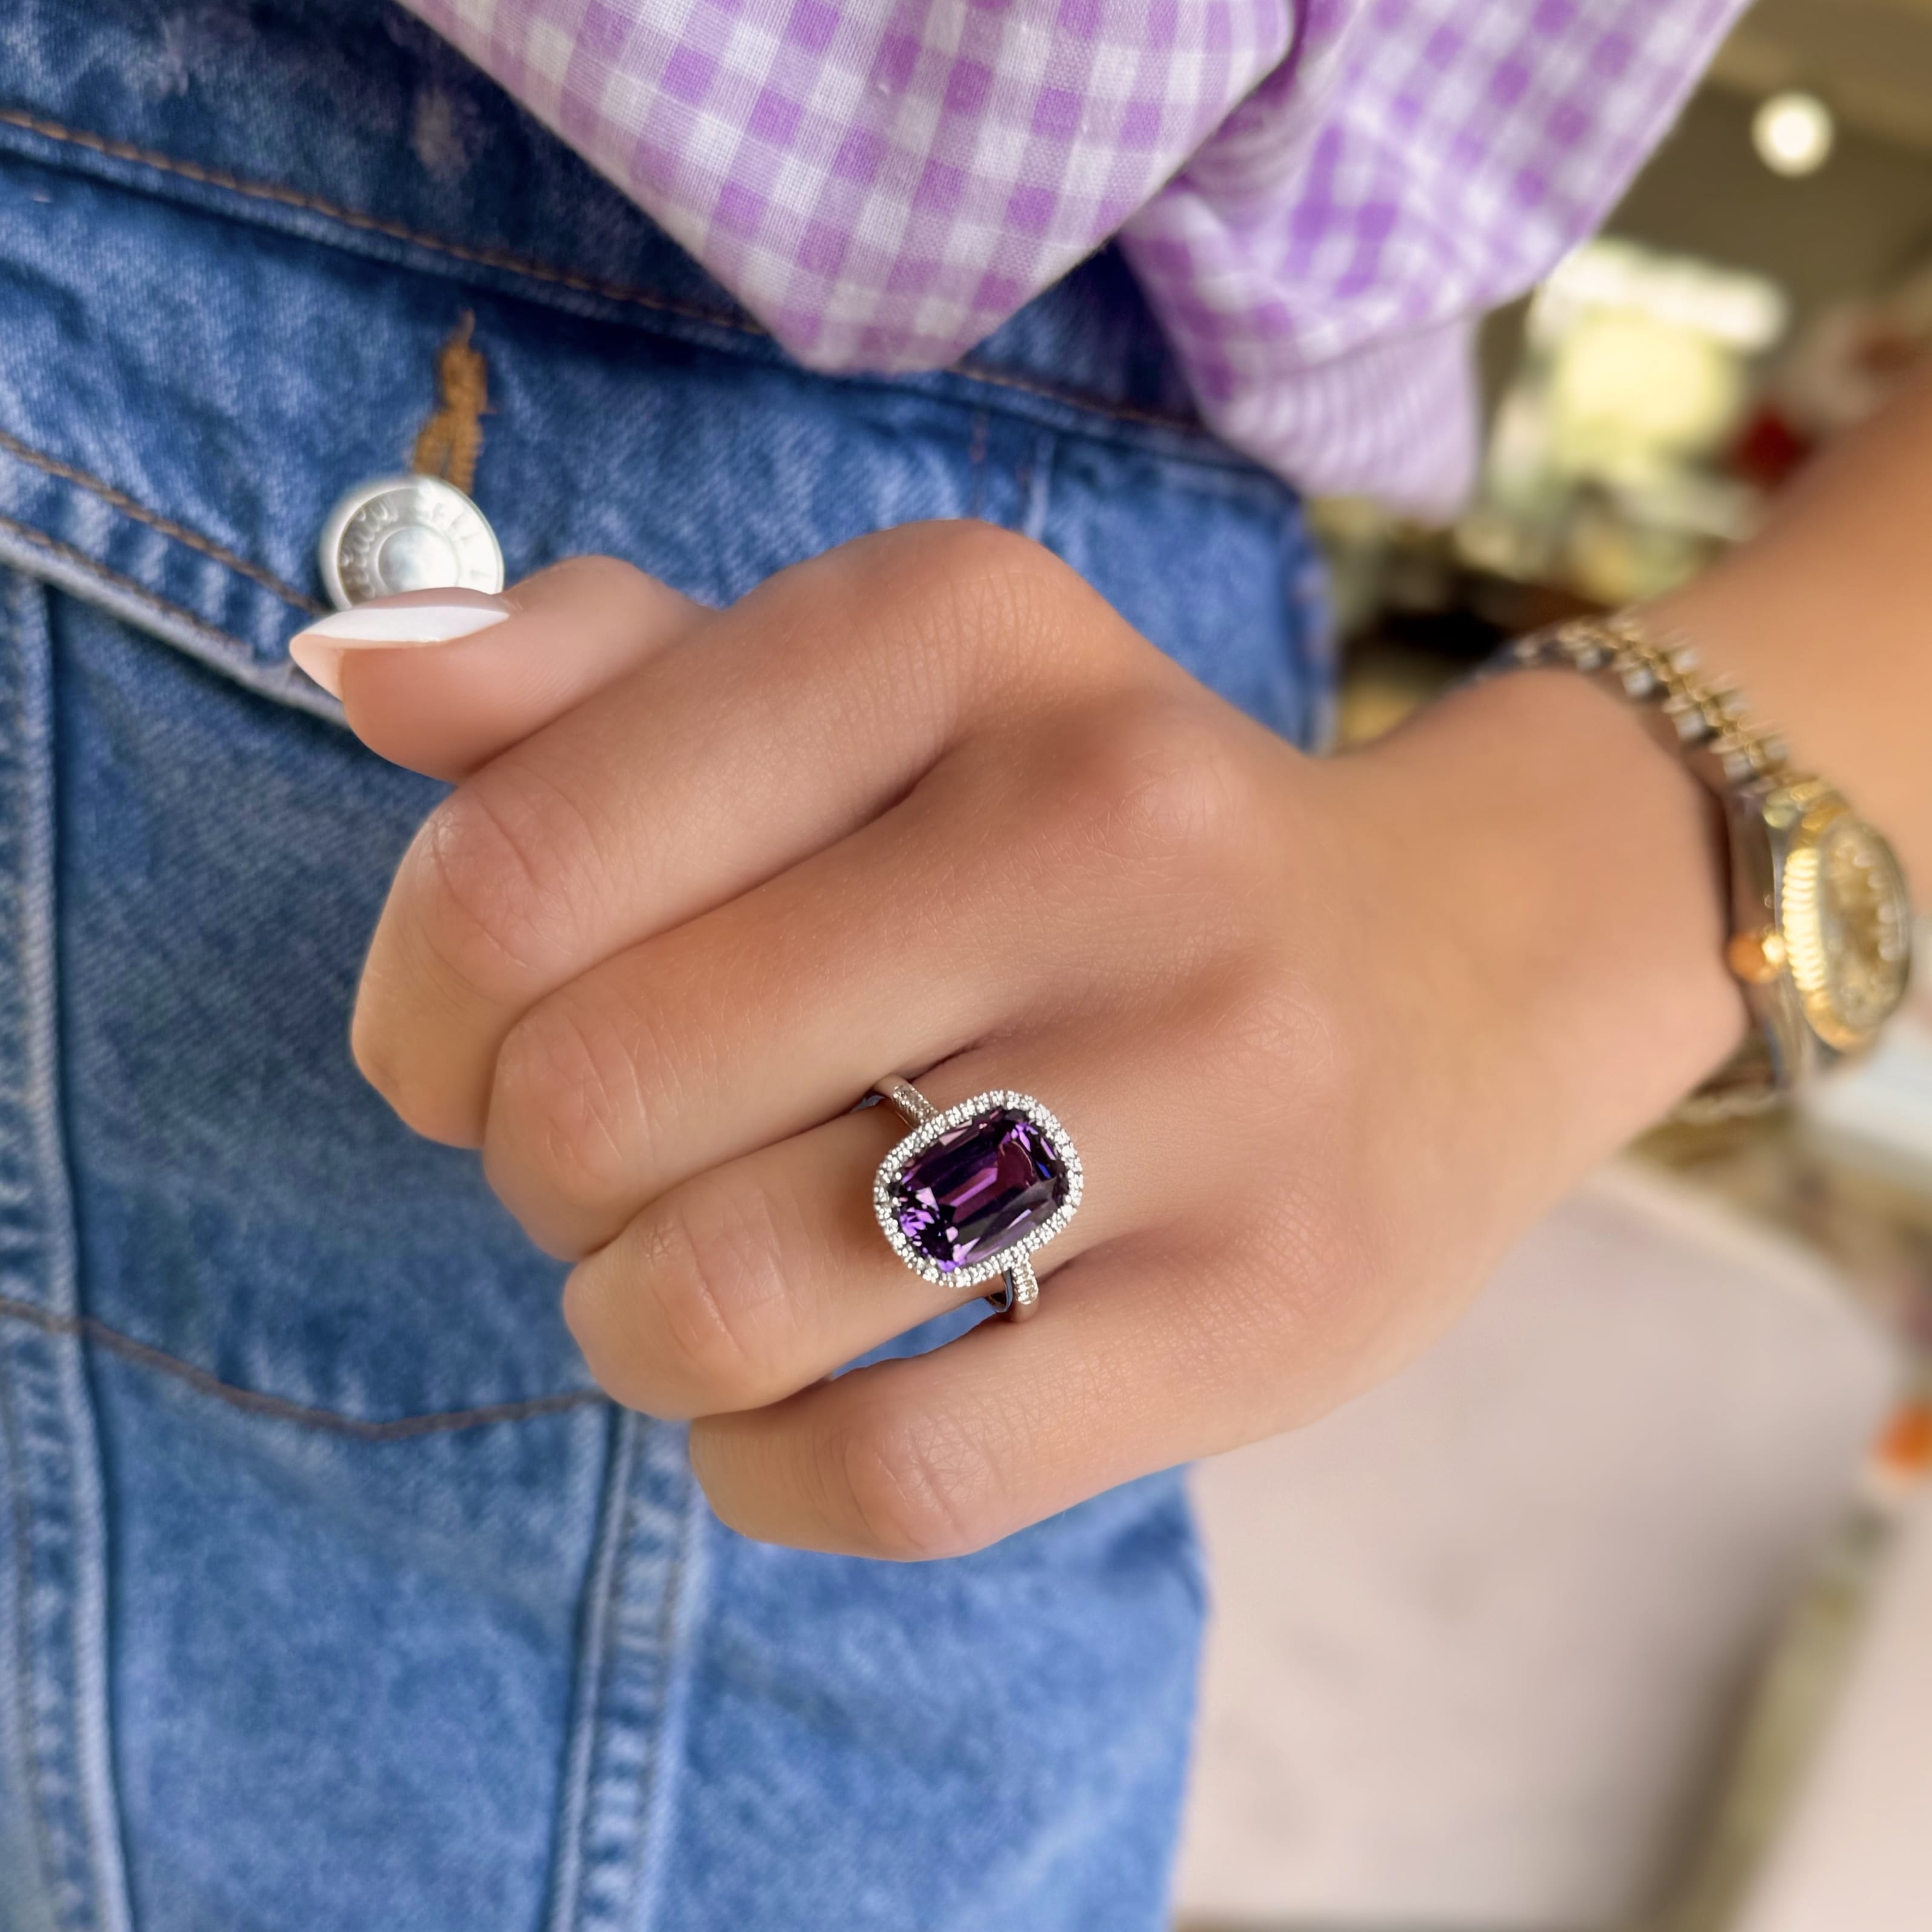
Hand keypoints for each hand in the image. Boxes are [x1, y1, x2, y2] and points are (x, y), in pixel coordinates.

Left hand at [313, 524, 1741, 1557]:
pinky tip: (788, 1408)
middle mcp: (1104, 825)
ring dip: (634, 1329)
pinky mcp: (1267, 1310)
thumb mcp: (874, 689)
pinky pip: (890, 1474)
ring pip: (726, 1303)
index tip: (463, 1048)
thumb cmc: (1092, 826)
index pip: (511, 868)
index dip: (420, 1003)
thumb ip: (600, 671)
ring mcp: (1213, 1081)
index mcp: (957, 630)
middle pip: (595, 1102)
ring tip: (690, 1286)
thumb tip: (356, 666)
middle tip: (612, 1164)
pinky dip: (766, 1470)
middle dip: (537, 1173)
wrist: (1465, 966)